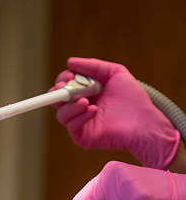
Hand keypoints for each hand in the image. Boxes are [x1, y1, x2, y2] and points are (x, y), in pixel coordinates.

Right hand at [52, 57, 179, 168]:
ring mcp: (80, 123)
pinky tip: (93, 110)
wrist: (144, 121)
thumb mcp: (114, 72)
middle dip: (58, 92)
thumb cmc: (132, 99)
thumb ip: (92, 66)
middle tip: (66, 87)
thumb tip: (69, 62)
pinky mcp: (83, 137)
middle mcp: (80, 108)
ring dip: (70, 105)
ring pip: (61, 114)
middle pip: (56, 100)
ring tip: (86, 100)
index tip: (69, 76)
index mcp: (85, 92)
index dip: (62, 80)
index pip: (64, 85)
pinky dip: (79, 117)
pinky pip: (71, 126)